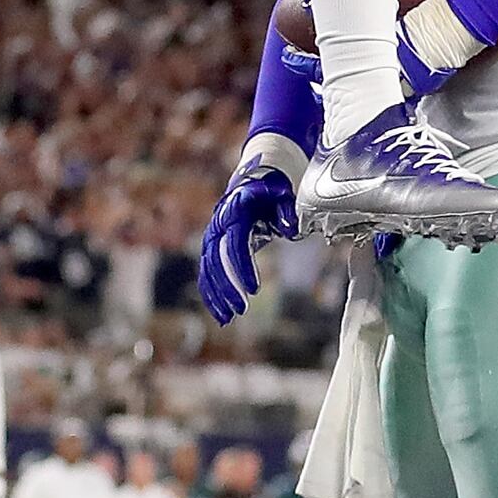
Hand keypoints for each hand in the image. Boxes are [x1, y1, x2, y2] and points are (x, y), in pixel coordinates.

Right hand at [197, 156, 300, 325]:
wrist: (257, 178)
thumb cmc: (274, 189)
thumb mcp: (284, 194)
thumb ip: (287, 210)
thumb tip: (290, 228)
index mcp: (236, 209)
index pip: (235, 243)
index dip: (242, 268)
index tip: (253, 290)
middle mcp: (219, 223)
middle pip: (217, 260)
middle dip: (227, 287)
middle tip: (241, 310)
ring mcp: (213, 235)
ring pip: (207, 269)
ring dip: (215, 295)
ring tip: (226, 319)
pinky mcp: (213, 246)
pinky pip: (207, 272)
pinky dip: (211, 293)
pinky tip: (220, 314)